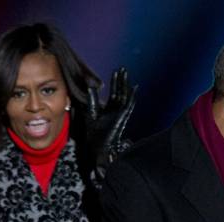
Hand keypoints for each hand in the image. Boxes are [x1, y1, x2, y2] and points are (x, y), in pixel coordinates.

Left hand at [84, 67, 137, 181]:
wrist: (98, 148)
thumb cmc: (94, 136)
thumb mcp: (90, 113)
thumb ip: (92, 100)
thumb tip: (90, 86)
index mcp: (108, 111)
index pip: (113, 94)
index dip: (114, 84)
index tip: (116, 73)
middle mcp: (115, 112)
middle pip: (119, 93)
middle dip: (120, 81)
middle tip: (122, 69)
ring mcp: (119, 114)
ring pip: (124, 96)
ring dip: (125, 85)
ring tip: (125, 73)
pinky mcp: (122, 118)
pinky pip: (128, 105)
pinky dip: (132, 97)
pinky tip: (134, 88)